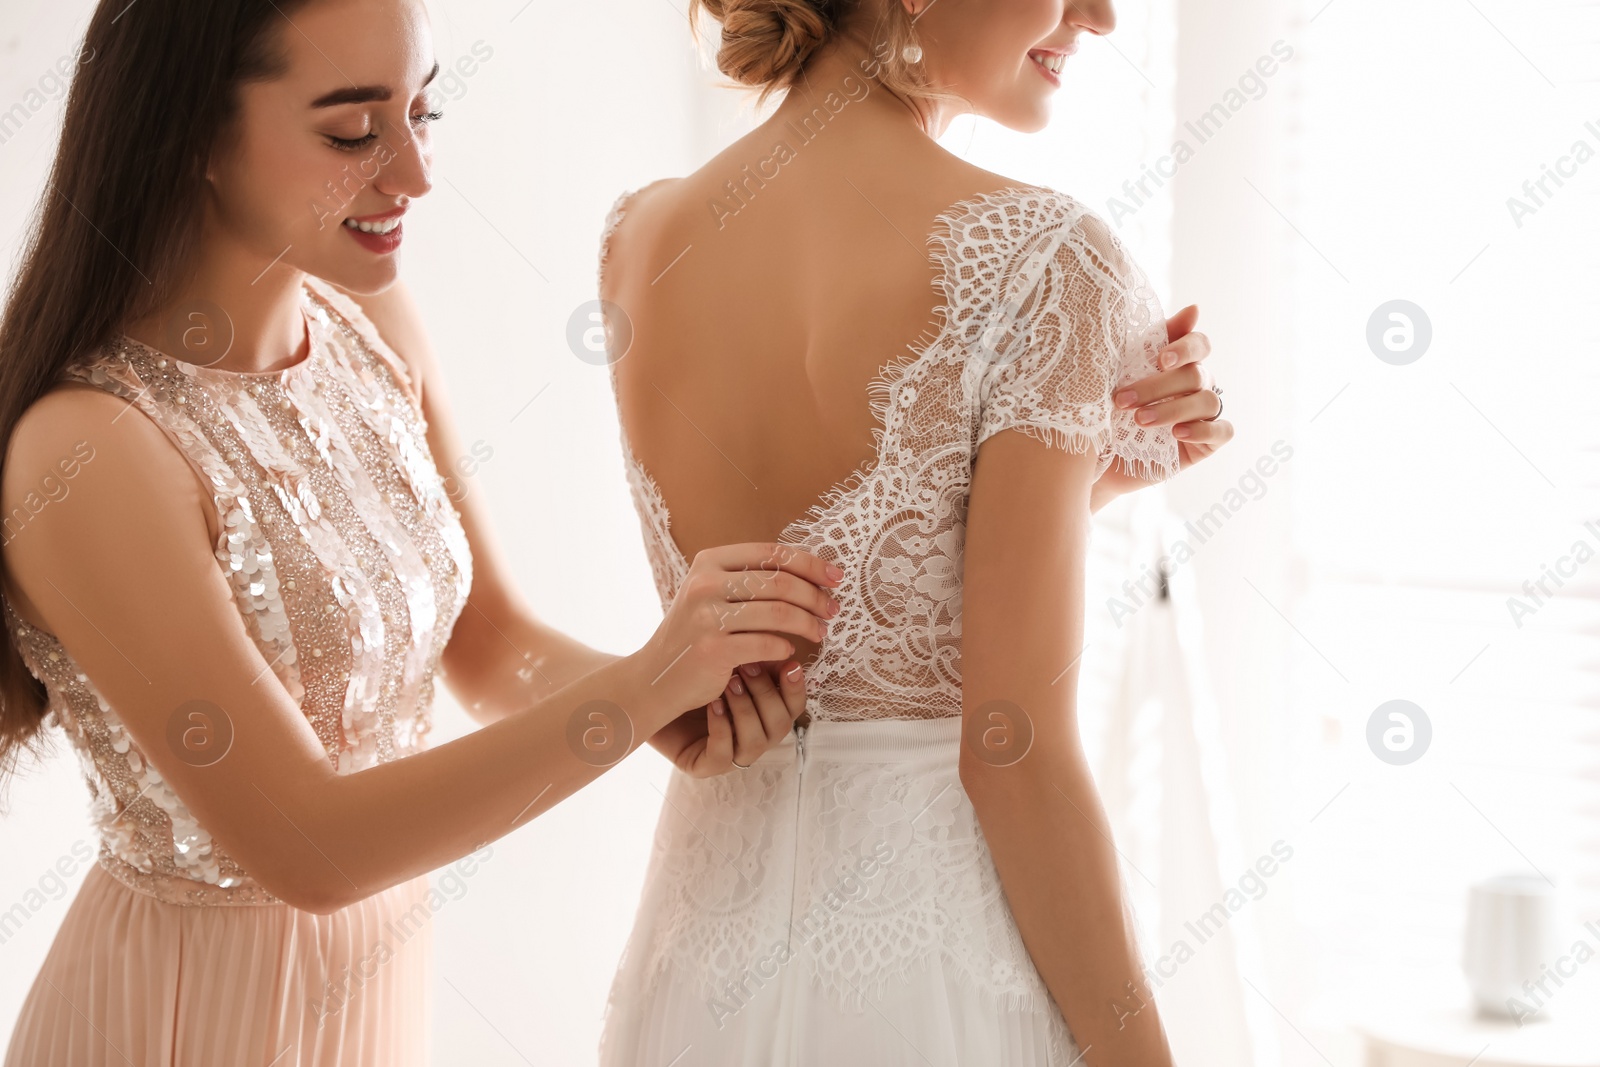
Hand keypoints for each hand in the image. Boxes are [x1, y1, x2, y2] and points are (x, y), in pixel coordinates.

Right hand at [634, 543, 840, 725]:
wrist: (655, 676)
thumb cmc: (693, 634)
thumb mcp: (711, 595)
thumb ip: (748, 580)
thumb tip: (809, 574)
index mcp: (709, 561)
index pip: (772, 553)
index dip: (810, 563)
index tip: (835, 577)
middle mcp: (705, 584)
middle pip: (780, 581)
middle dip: (815, 596)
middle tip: (832, 610)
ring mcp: (707, 616)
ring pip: (779, 612)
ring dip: (808, 623)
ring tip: (820, 632)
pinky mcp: (713, 649)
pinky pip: (768, 643)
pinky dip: (786, 647)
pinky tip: (790, 651)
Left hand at [650, 659, 808, 776]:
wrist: (649, 693)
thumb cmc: (691, 673)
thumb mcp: (727, 658)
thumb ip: (755, 650)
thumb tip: (783, 629)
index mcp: (765, 712)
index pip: (794, 706)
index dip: (796, 687)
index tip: (789, 661)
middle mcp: (754, 735)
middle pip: (782, 725)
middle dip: (766, 694)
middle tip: (747, 665)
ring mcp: (731, 754)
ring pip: (756, 742)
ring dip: (745, 710)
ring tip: (728, 683)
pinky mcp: (705, 766)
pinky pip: (723, 755)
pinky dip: (721, 728)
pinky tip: (712, 704)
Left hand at [1097, 305, 1233, 503]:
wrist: (1092, 459)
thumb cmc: (1104, 410)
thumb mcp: (1117, 374)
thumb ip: (1148, 343)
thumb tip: (1195, 308)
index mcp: (1177, 363)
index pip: (1198, 343)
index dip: (1185, 348)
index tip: (1160, 360)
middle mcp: (1195, 385)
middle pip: (1195, 374)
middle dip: (1157, 386)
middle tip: (1122, 400)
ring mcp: (1203, 414)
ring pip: (1207, 400)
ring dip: (1173, 409)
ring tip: (1140, 420)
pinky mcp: (1206, 443)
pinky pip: (1223, 430)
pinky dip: (1202, 430)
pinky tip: (1177, 433)